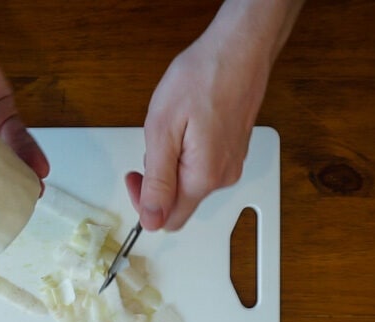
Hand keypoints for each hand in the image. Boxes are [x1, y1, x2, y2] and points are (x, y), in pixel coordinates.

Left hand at [127, 0, 302, 230]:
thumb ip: (157, 181)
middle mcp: (222, 178)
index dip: (144, 205)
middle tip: (150, 146)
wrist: (239, 49)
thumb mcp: (163, 130)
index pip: (168, 219)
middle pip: (180, 203)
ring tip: (172, 130)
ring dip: (172, 167)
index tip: (134, 177)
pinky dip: (187, 156)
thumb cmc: (202, 78)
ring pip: (190, 185)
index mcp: (202, 177)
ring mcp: (231, 164)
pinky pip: (204, 168)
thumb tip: (152, 220)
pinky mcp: (234, 151)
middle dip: (157, 184)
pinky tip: (187, 128)